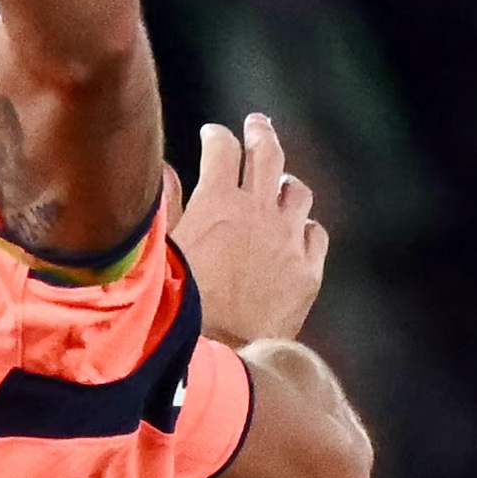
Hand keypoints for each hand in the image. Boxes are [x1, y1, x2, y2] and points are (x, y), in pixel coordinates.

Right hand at [175, 113, 323, 349]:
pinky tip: (296, 231)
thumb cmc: (178, 306)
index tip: (213, 135)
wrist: (222, 354)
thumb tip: (167, 172)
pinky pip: (315, 233)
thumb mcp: (162, 252)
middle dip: (260, 132)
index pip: (223, 149)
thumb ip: (167, 207)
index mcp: (219, 203)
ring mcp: (289, 240)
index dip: (217, 137)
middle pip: (269, 154)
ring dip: (285, 183)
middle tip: (256, 123)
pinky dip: (304, 226)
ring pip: (297, 192)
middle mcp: (260, 212)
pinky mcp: (307, 270)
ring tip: (279, 182)